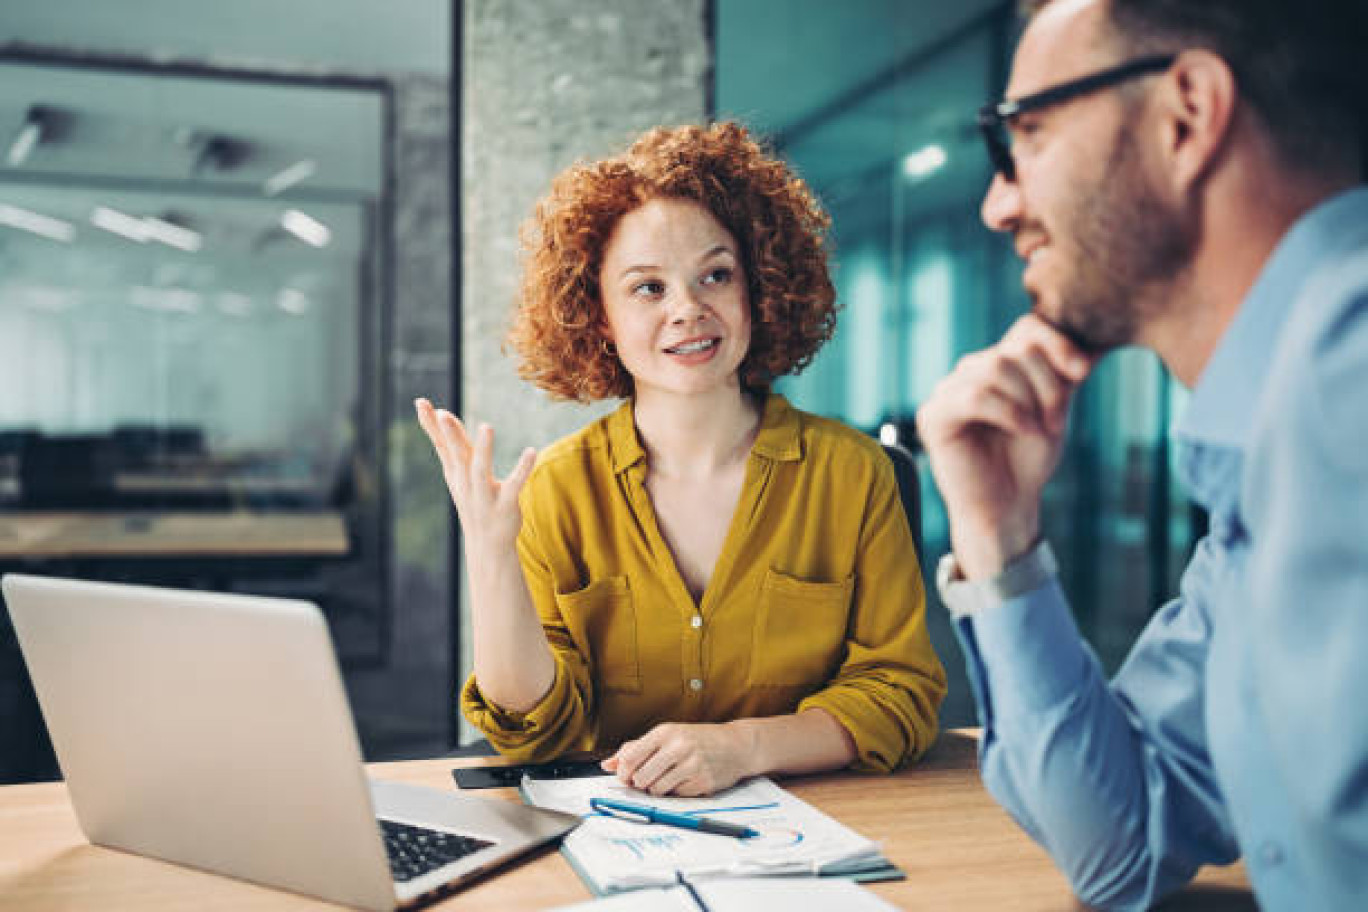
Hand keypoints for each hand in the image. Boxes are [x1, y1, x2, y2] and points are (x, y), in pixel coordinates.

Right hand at [414, 398, 536, 553]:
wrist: (487, 545)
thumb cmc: (473, 500)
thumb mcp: (457, 473)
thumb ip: (449, 444)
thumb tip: (439, 412)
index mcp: (455, 473)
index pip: (441, 446)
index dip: (431, 425)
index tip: (421, 402)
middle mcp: (466, 483)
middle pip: (457, 456)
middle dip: (450, 435)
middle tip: (443, 414)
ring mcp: (484, 495)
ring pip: (480, 470)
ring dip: (483, 449)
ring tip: (486, 427)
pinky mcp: (505, 505)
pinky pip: (514, 485)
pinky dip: (523, 469)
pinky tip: (532, 451)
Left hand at [602, 722, 753, 796]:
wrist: (736, 745)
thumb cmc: (697, 740)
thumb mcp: (667, 736)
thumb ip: (635, 749)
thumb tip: (607, 765)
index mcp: (665, 732)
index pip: (630, 757)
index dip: (623, 773)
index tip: (627, 777)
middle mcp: (678, 747)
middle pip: (641, 778)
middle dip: (640, 784)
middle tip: (648, 779)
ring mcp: (692, 765)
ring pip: (656, 790)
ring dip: (657, 790)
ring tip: (667, 779)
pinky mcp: (702, 782)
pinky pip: (675, 797)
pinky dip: (676, 793)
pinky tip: (684, 781)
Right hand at [916, 315, 1094, 576]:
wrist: (1007, 506)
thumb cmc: (1028, 461)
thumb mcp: (1054, 408)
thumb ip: (1063, 375)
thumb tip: (1091, 348)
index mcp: (996, 364)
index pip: (1026, 329)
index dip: (1057, 344)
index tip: (1083, 373)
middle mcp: (968, 372)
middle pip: (1014, 350)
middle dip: (1046, 384)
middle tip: (1056, 420)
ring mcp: (946, 391)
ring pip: (995, 368)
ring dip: (1028, 400)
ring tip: (1039, 429)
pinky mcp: (934, 415)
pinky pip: (975, 395)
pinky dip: (1008, 412)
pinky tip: (1023, 430)